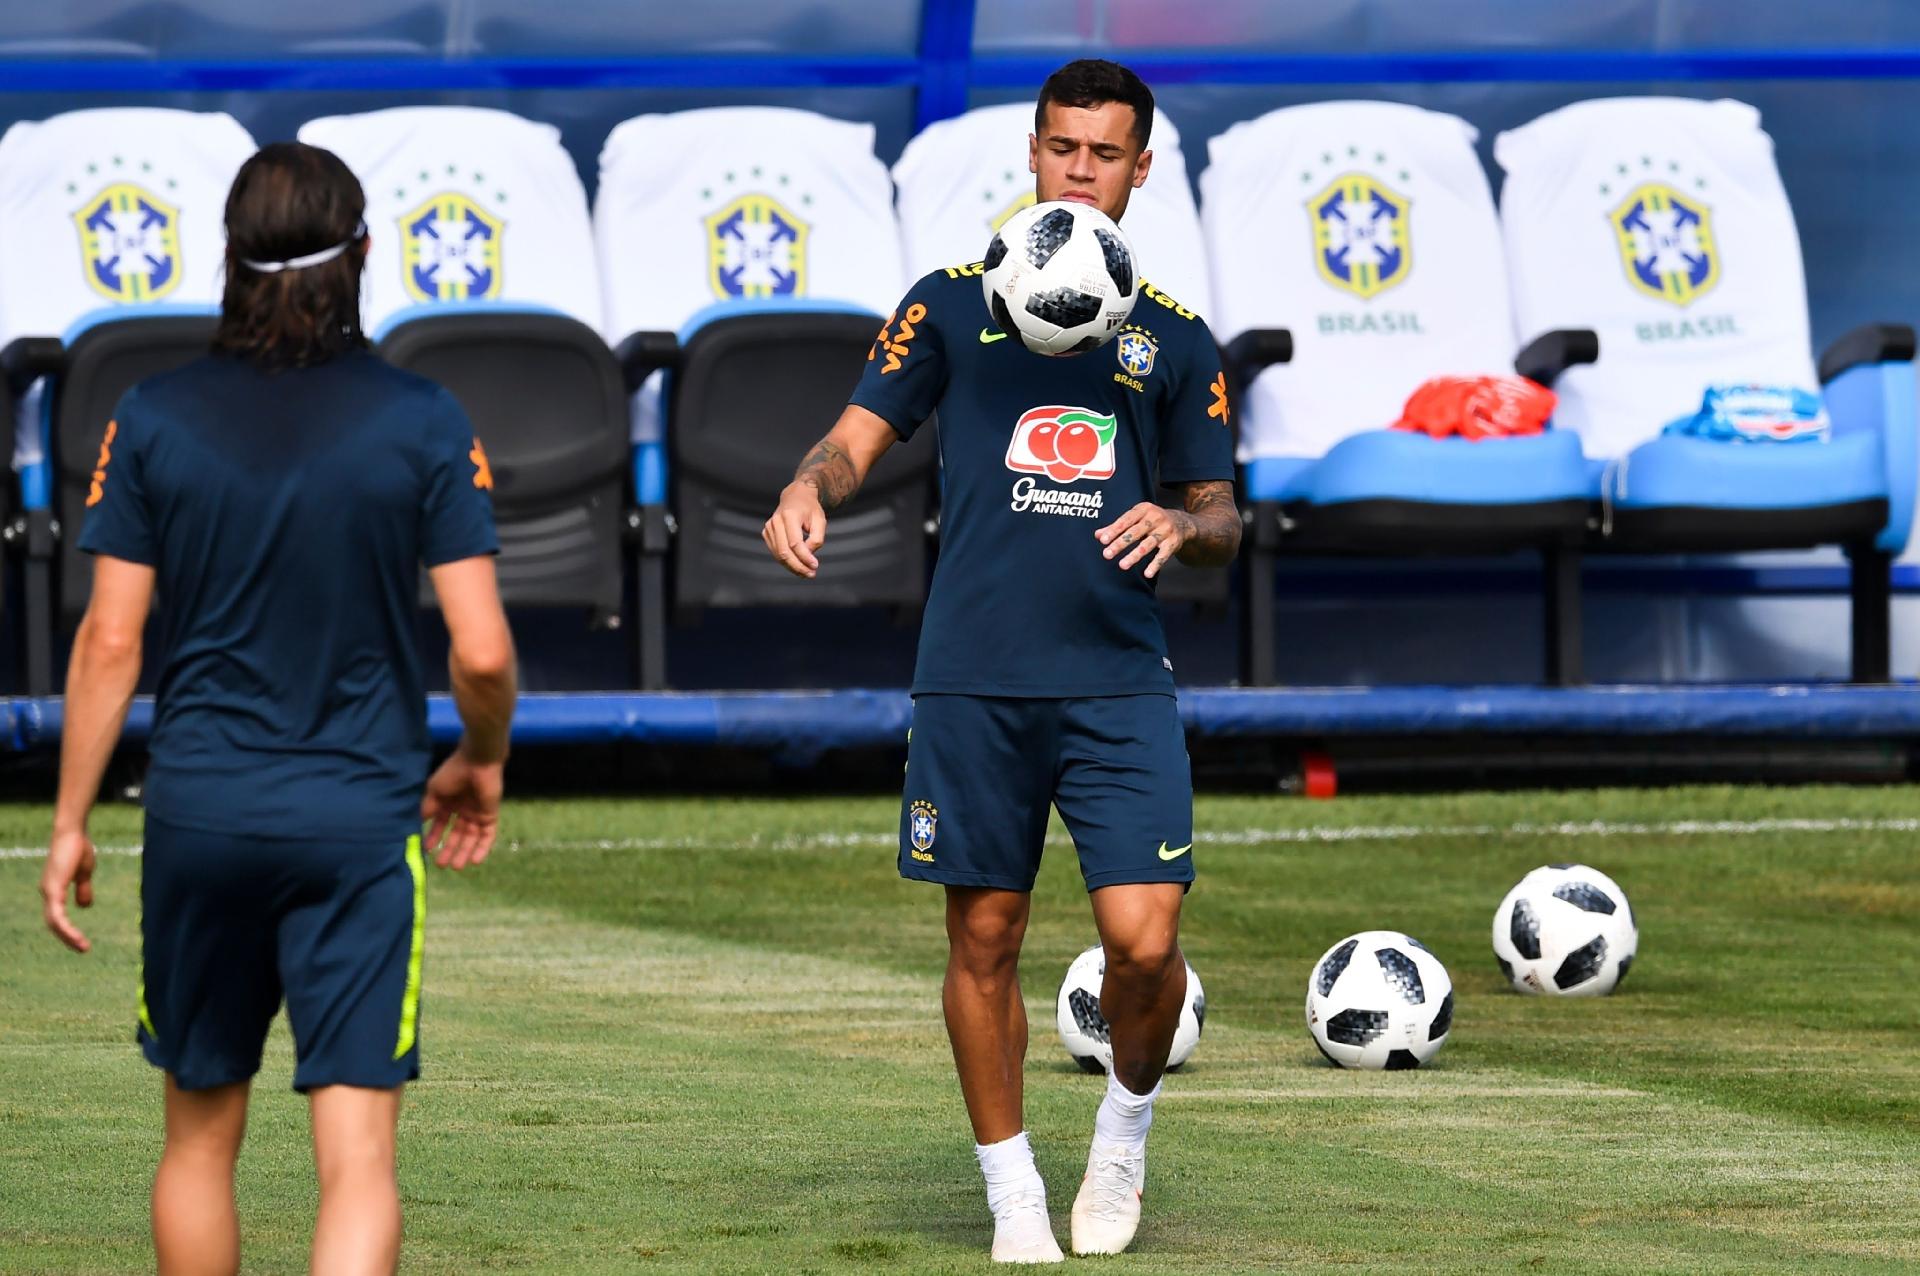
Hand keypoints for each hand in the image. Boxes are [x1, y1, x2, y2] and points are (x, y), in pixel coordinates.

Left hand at [42, 828, 97, 952]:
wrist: (72, 832)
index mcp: (53, 890)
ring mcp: (48, 891)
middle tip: (83, 949)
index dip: (67, 930)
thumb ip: (83, 889)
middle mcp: (47, 893)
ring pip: (54, 922)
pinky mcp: (53, 888)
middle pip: (53, 923)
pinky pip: (57, 914)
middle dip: (67, 938)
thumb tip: (84, 906)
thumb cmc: (78, 847)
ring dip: (68, 937)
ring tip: (83, 947)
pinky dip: (66, 927)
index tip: (81, 942)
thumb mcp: (84, 873)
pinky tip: (76, 935)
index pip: (56, 917)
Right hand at [420, 747, 503, 868]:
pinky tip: (475, 861)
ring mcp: (477, 813)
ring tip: (456, 867)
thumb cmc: (453, 774)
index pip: (441, 824)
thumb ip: (428, 808)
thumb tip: (420, 824)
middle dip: (449, 849)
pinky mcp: (490, 815)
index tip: (426, 850)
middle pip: (456, 835)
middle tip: (441, 865)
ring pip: (471, 838)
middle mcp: (463, 810)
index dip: (434, 837)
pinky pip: (488, 835)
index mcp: (449, 802)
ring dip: (464, 852)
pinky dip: (483, 848)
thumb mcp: (435, 791)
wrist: (477, 763)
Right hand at [763, 481, 826, 578]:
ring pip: (778, 555)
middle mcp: (776, 521)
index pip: (795, 543)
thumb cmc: (810, 509)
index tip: (815, 566)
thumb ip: (816, 539)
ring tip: (806, 573)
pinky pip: (776, 552)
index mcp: (789, 515)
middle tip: (810, 574)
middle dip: (798, 566)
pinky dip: (786, 562)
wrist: (796, 497)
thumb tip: (807, 556)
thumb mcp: (820, 521)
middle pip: (784, 551)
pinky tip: (797, 566)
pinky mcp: (766, 533)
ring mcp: (769, 527)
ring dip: (792, 567)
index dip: (804, 557)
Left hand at [1096, 503, 1194, 578]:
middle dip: (1120, 544)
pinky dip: (1155, 565)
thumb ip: (1117, 527)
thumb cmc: (1151, 521)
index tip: (1102, 540)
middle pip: (1135, 532)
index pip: (1126, 520)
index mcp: (1143, 509)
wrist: (1181, 522)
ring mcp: (1165, 530)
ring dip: (1134, 555)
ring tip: (1122, 565)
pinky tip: (1147, 573)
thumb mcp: (1136, 519)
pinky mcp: (1173, 543)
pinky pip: (1163, 555)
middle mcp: (1155, 518)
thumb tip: (1097, 535)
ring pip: (1148, 544)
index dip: (1114, 530)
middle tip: (1107, 554)